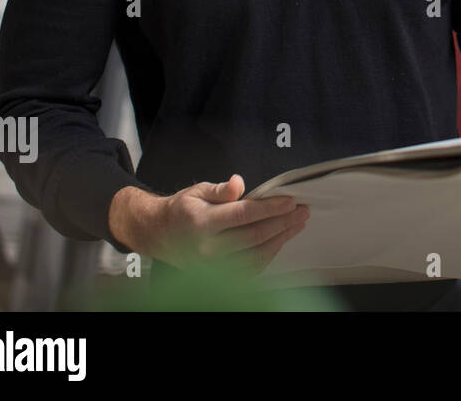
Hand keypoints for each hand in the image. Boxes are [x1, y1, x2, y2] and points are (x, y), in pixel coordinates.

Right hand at [109, 174, 309, 272]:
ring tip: (297, 226)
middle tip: (303, 212)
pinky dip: (268, 255)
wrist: (158, 235)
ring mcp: (211, 266)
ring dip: (280, 240)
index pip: (244, 215)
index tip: (291, 201)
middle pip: (254, 236)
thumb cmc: (181, 210)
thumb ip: (220, 189)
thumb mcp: (196, 191)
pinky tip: (279, 241)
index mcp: (202, 222)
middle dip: (283, 223)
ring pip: (255, 256)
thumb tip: (238, 183)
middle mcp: (206, 248)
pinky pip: (248, 269)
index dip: (271, 208)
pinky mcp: (215, 276)